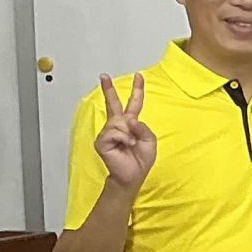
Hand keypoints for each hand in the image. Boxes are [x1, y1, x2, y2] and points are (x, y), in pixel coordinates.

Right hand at [93, 73, 155, 192]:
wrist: (132, 175)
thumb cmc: (140, 160)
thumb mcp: (150, 141)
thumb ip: (143, 128)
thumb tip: (130, 120)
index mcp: (131, 123)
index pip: (133, 104)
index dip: (136, 90)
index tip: (139, 76)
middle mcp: (118, 125)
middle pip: (113, 104)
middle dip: (108, 89)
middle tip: (104, 76)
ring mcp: (108, 132)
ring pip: (118, 122)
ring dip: (128, 133)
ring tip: (130, 144)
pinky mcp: (102, 140)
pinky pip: (114, 132)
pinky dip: (123, 138)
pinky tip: (125, 145)